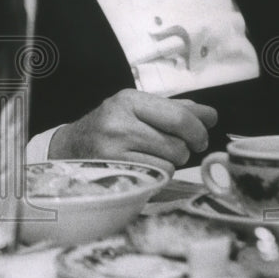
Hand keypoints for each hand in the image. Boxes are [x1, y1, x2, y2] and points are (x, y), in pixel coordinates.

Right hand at [47, 89, 217, 174]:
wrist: (69, 148)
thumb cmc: (108, 127)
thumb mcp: (134, 109)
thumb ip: (172, 110)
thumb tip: (209, 114)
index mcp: (128, 100)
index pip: (179, 116)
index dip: (199, 129)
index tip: (202, 136)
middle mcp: (119, 122)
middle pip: (178, 144)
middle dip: (185, 149)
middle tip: (179, 148)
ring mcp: (114, 150)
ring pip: (170, 164)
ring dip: (169, 163)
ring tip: (152, 156)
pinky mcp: (114, 172)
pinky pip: (156, 177)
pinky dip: (157, 175)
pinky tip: (143, 167)